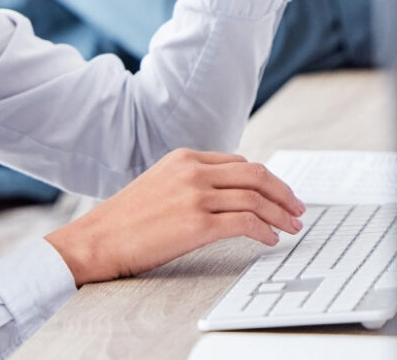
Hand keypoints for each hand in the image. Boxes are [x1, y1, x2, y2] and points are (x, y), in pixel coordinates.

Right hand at [44, 149, 305, 285]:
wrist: (99, 238)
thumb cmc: (126, 219)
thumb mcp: (159, 184)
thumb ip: (190, 181)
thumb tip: (228, 194)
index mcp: (183, 157)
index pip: (238, 162)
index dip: (265, 179)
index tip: (279, 194)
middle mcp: (192, 171)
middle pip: (254, 174)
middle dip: (282, 192)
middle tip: (297, 208)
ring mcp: (195, 196)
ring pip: (254, 198)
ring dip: (279, 214)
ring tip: (290, 227)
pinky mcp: (197, 224)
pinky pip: (245, 223)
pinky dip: (264, 231)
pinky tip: (269, 240)